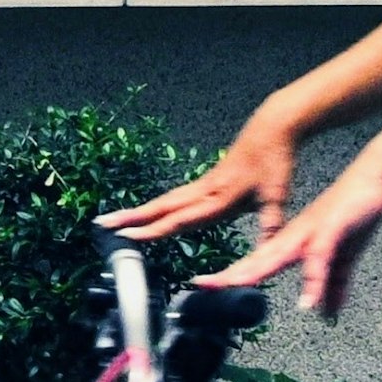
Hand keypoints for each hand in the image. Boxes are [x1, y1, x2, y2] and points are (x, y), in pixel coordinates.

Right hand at [99, 116, 300, 247]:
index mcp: (220, 198)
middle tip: (103, 225)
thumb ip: (271, 224)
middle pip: (161, 206)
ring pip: (164, 200)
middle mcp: (205, 190)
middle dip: (132, 217)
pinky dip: (155, 206)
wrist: (271, 129)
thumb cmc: (275, 162)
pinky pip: (173, 196)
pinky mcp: (204, 181)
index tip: (130, 236)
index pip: (181, 217)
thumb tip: (271, 252)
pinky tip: (147, 212)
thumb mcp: (278, 196)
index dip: (155, 229)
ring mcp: (202, 185)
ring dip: (137, 211)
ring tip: (112, 220)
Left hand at [208, 155, 381, 317]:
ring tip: (236, 287)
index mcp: (293, 242)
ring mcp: (310, 231)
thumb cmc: (353, 214)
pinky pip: (318, 258)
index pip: (256, 262)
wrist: (374, 179)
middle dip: (230, 273)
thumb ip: (332, 285)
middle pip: (257, 259)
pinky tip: (307, 301)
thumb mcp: (343, 258)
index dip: (232, 274)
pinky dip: (312, 280)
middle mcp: (295, 236)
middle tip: (202, 285)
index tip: (206, 286)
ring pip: (278, 255)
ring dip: (257, 272)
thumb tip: (326, 313)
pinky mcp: (331, 229)